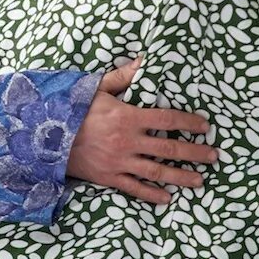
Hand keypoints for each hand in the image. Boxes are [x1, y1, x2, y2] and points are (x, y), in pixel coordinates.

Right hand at [67, 57, 217, 203]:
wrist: (44, 136)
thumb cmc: (73, 108)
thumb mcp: (97, 87)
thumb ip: (124, 76)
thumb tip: (145, 60)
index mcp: (128, 117)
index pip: (167, 120)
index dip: (189, 123)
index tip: (205, 126)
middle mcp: (127, 142)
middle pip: (169, 150)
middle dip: (195, 153)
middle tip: (214, 156)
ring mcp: (119, 162)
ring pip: (157, 172)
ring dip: (181, 177)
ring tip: (200, 180)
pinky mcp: (108, 177)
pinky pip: (135, 189)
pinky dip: (152, 195)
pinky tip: (167, 198)